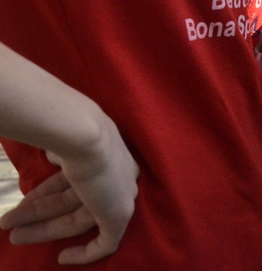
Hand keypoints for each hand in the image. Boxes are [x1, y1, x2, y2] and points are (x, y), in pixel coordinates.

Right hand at [0, 114, 138, 264]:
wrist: (83, 134)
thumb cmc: (68, 132)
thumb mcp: (60, 143)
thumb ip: (59, 155)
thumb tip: (52, 156)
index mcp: (104, 155)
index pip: (72, 181)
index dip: (47, 193)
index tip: (28, 201)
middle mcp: (116, 176)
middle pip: (71, 202)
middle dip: (37, 213)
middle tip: (8, 223)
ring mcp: (120, 196)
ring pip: (77, 220)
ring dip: (41, 228)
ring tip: (10, 233)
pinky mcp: (120, 215)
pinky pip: (105, 243)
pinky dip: (85, 254)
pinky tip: (62, 258)